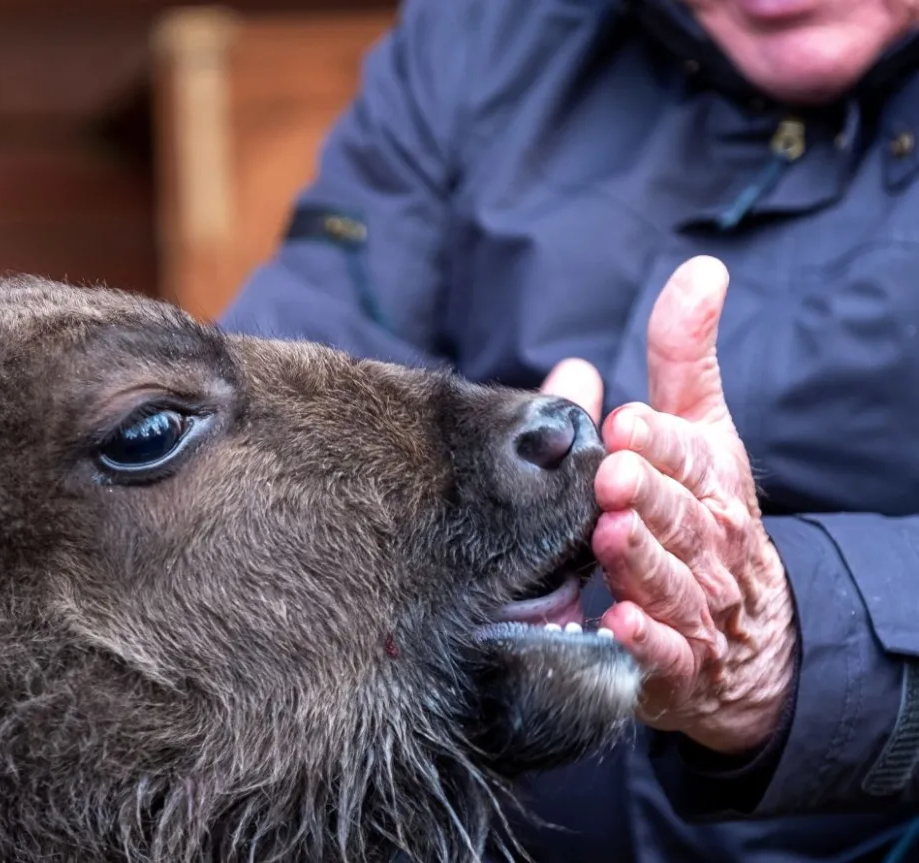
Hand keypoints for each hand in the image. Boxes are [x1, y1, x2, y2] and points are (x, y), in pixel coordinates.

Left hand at [540, 256, 797, 754]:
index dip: (660, 441)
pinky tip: (617, 623)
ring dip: (643, 559)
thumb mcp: (704, 430)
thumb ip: (685, 358)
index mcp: (710, 481)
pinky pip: (667, 653)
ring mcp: (697, 606)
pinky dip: (646, 640)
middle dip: (649, 494)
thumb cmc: (707, 511)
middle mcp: (708, 542)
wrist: (752, 635)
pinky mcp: (679, 662)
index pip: (690, 456)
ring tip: (610, 536)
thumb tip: (700, 271)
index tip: (626, 422)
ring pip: (673, 580)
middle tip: (613, 473)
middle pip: (680, 516)